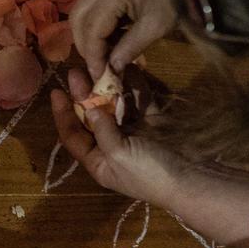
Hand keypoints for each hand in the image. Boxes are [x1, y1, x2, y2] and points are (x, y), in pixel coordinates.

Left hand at [50, 68, 191, 207]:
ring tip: (102, 66)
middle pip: (92, 118)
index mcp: (98, 162)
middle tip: (77, 71)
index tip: (56, 92)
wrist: (192, 180)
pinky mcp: (153, 125)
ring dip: (109, 88)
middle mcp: (112, 147)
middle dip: (85, 95)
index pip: (72, 135)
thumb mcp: (119, 154)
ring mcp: (134, 135)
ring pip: (115, 107)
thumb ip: (102, 131)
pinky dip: (135, 88)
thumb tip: (88, 109)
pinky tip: (130, 70)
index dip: (62, 114)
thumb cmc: (149, 173)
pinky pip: (140, 102)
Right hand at [71, 0, 175, 80]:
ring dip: (87, 35)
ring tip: (104, 52)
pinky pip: (87, 4)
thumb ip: (131, 48)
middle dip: (85, 47)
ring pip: (78, 12)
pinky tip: (108, 34)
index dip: (93, 57)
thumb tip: (112, 69)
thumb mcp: (157, 25)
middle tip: (100, 66)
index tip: (101, 77)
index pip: (91, 31)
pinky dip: (93, 23)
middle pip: (77, 21)